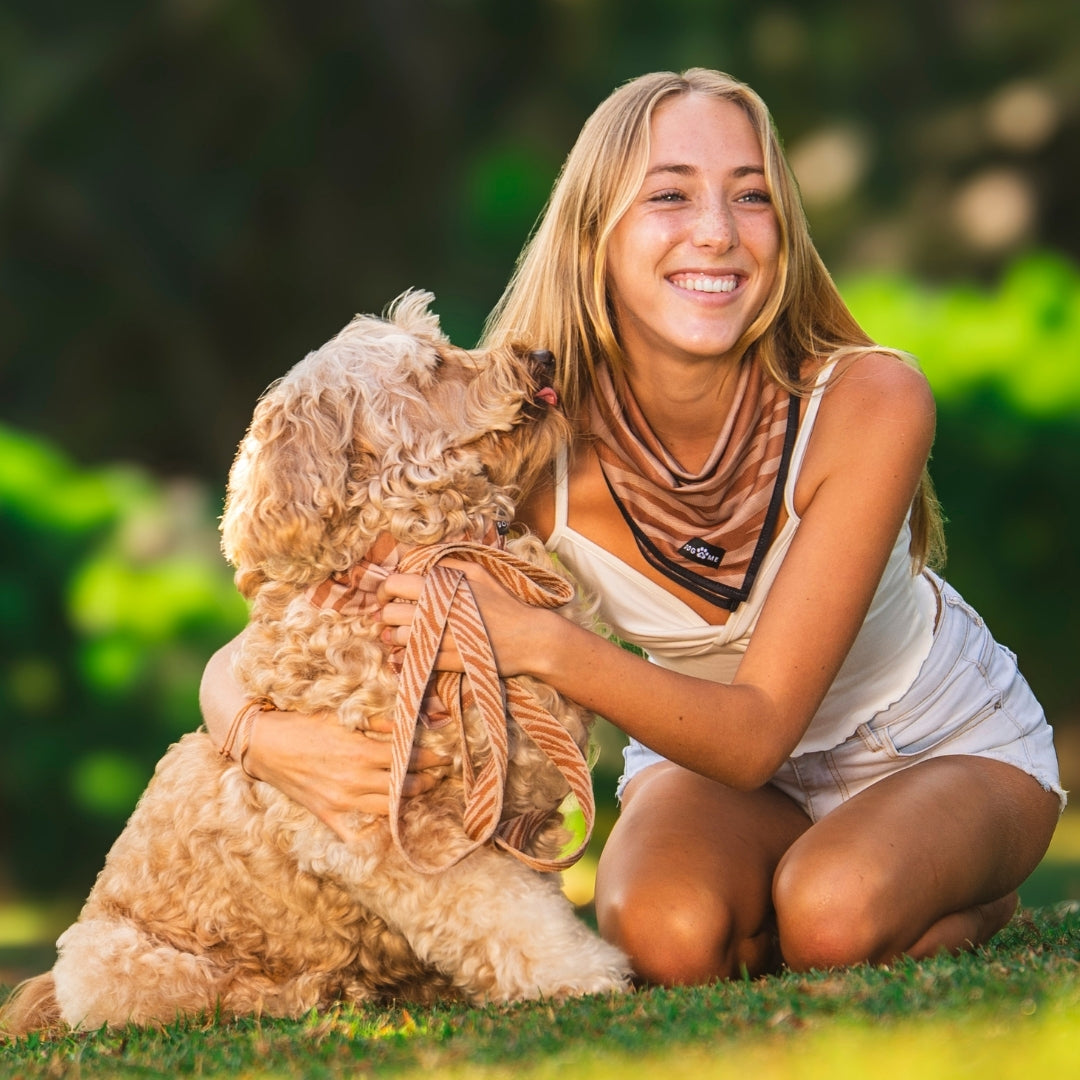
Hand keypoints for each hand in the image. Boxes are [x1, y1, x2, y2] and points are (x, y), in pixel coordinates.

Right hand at [242, 707, 448, 843]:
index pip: (405, 758)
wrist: (263, 745)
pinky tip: (387, 824)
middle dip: (425, 780)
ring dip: (406, 801)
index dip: (429, 758)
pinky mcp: (327, 815)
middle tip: (438, 775)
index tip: (443, 756)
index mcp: (360, 752)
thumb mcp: (341, 717)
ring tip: (419, 792)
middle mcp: (353, 781)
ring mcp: (340, 802)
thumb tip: (404, 727)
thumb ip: (376, 724)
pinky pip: (356, 833)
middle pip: (402, 787)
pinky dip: (374, 831)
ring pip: (387, 809)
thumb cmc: (302, 725)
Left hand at [377, 561, 546, 678]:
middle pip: (390, 613)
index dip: (384, 590)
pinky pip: (412, 658)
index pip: (394, 584)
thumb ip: (446, 564)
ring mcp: (439, 640)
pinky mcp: (445, 662)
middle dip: (388, 614)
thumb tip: (419, 562)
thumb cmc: (504, 602)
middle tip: (394, 616)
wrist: (528, 638)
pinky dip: (408, 654)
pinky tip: (414, 649)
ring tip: (402, 634)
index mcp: (440, 588)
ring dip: (396, 636)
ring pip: (398, 638)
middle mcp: (435, 613)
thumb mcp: (478, 572)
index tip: (388, 596)